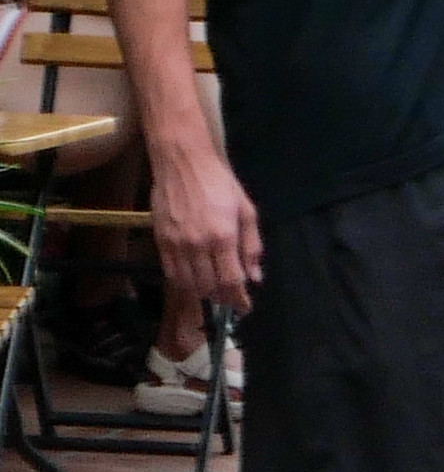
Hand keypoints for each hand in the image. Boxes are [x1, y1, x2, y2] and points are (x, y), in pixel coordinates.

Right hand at [150, 148, 258, 314]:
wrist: (183, 164)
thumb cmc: (220, 184)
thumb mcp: (246, 211)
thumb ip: (251, 246)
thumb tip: (255, 277)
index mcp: (223, 236)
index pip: (231, 281)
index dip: (239, 299)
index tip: (245, 307)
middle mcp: (197, 245)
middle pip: (209, 288)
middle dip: (223, 298)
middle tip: (232, 298)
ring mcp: (176, 245)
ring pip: (189, 285)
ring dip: (204, 294)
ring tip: (216, 292)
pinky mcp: (160, 242)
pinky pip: (172, 274)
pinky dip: (185, 284)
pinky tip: (195, 281)